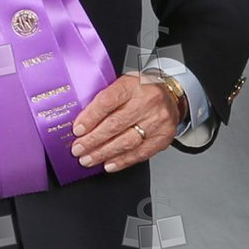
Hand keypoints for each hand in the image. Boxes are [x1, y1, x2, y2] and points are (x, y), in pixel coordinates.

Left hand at [69, 71, 183, 171]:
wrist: (171, 96)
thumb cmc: (142, 91)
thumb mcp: (123, 85)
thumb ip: (104, 99)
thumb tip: (81, 121)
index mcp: (133, 85)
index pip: (108, 102)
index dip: (90, 118)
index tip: (77, 130)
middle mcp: (147, 102)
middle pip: (115, 125)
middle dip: (93, 140)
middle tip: (78, 149)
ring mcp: (158, 121)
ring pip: (126, 142)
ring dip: (104, 153)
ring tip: (89, 159)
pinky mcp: (163, 137)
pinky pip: (140, 153)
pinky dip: (122, 161)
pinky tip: (109, 163)